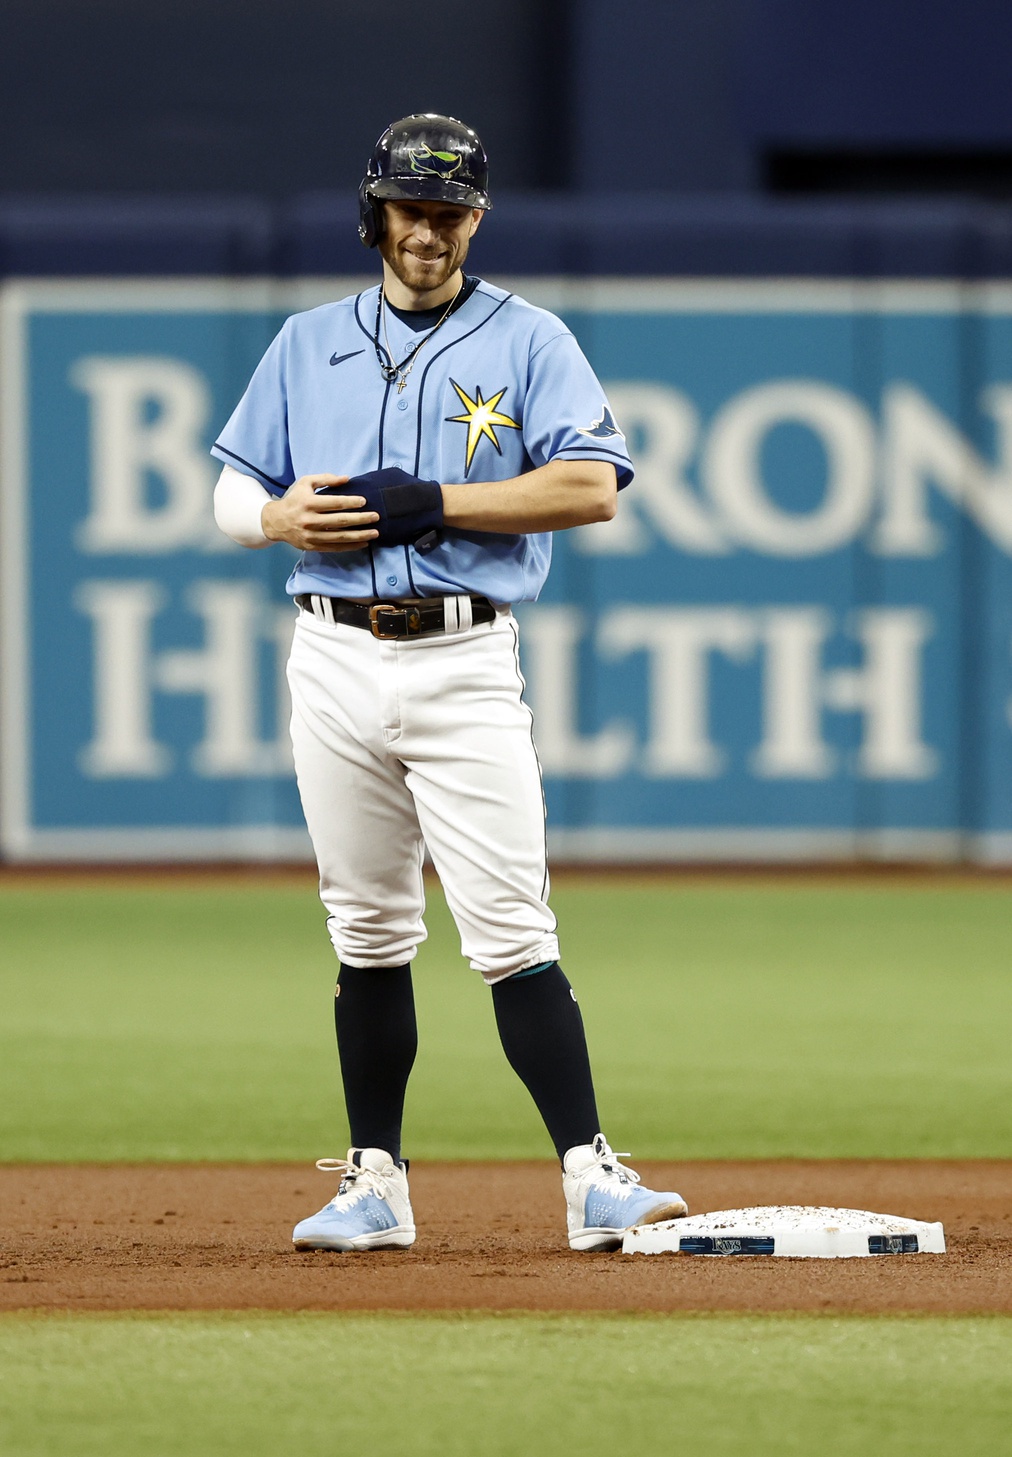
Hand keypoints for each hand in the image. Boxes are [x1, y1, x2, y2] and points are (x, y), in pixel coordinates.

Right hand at [260, 474, 379, 552]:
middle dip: (360, 519)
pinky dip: (350, 546)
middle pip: (340, 521)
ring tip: (375, 533)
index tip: (365, 501)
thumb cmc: (295, 499)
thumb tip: (347, 478)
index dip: (350, 502)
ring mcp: (311, 535)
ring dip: (360, 535)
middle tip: (375, 517)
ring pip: (340, 537)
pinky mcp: (313, 546)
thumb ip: (325, 478)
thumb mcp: (305, 483)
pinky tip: (363, 543)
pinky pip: (335, 548)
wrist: (276, 522)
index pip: (334, 503)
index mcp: (308, 503)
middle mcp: (309, 520)